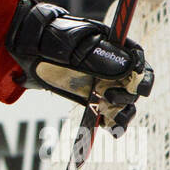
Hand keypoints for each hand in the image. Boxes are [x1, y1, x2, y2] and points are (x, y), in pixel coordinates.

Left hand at [6, 0, 152, 135]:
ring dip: (126, 112)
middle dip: (130, 92)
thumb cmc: (50, 38)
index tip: (137, 72)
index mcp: (112, 46)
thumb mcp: (71, 42)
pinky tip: (112, 131)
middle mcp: (111, 66)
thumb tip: (122, 70)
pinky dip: (115, 124)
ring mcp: (103, 84)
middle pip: (134, 81)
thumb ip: (94, 55)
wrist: (28, 48)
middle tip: (111, 98)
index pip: (136, 55)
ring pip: (125, 101)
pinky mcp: (93, 101)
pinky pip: (110, 115)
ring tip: (116, 121)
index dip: (141, 64)